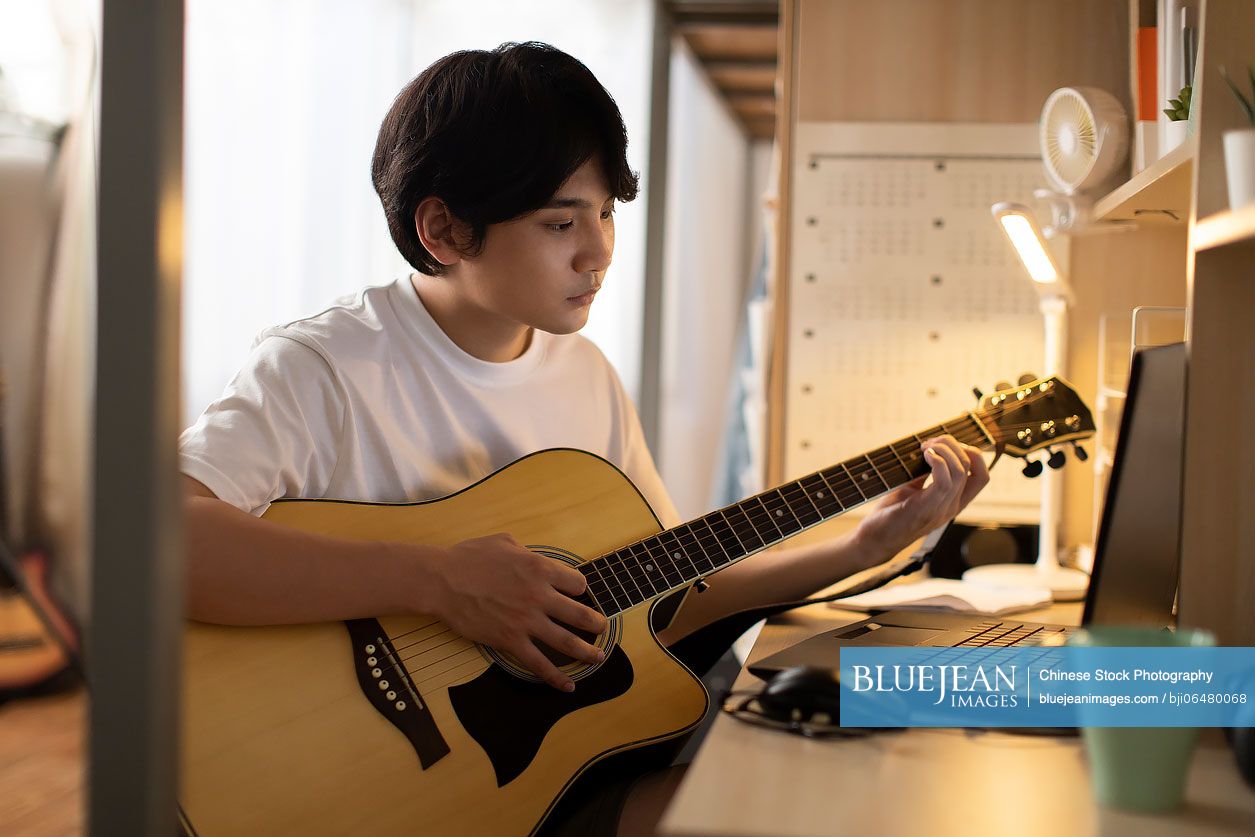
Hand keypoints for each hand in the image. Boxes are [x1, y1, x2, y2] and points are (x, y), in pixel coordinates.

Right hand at [428, 533, 608, 691]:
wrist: (442, 581)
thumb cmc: (469, 558)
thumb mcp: (504, 542)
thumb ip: (525, 551)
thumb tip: (532, 557)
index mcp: (540, 568)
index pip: (576, 583)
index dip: (578, 588)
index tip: (576, 593)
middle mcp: (539, 596)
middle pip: (580, 614)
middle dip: (596, 623)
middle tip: (602, 627)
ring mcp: (526, 621)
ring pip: (566, 641)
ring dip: (587, 651)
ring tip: (598, 656)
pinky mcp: (510, 641)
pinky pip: (538, 663)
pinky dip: (555, 676)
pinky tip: (568, 685)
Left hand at [853, 435, 989, 564]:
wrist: (874, 539)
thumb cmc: (891, 513)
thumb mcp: (913, 490)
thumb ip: (925, 475)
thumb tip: (929, 449)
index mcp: (952, 502)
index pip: (981, 476)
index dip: (972, 453)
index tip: (948, 445)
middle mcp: (951, 506)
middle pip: (971, 467)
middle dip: (953, 445)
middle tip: (930, 442)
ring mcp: (940, 509)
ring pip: (960, 471)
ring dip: (944, 450)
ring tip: (926, 446)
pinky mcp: (925, 508)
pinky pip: (944, 482)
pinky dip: (937, 461)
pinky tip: (924, 455)